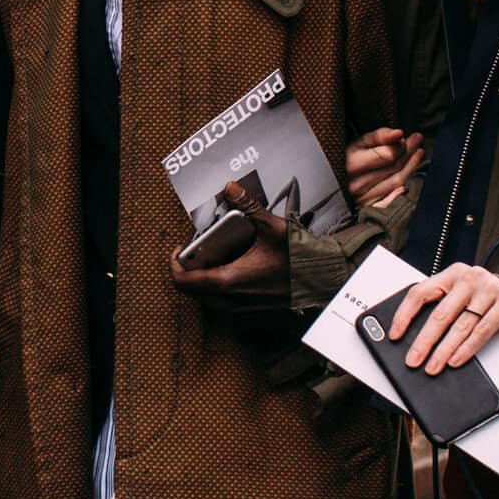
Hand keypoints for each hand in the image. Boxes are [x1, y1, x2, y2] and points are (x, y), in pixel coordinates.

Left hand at [169, 179, 290, 315]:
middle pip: (191, 290)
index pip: (182, 281)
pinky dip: (218, 288)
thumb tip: (230, 187)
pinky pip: (221, 304)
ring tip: (214, 256)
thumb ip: (249, 206)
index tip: (180, 248)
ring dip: (202, 280)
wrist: (324, 281)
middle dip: (188, 269)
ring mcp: (239, 310)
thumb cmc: (300, 259)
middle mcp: (230, 300)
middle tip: (197, 249)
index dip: (174, 263)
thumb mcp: (272, 227)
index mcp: (228, 281)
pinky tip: (232, 267)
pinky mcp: (249, 312)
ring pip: (206, 299)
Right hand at [345, 128, 425, 208]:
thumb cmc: (345, 159)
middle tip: (417, 139)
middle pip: (393, 167)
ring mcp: (362, 199)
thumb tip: (399, 133)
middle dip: (409, 151)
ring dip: (411, 166)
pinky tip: (411, 180)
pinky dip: (403, 190)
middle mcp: (356, 184)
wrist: (330, 183)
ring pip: (397, 182)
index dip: (400, 145)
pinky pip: (392, 200)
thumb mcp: (357, 143)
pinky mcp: (368, 209)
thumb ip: (378, 136)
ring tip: (419, 153)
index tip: (405, 136)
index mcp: (350, 164)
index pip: (387, 154)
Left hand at [387, 264, 498, 372]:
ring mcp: (490, 288)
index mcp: (452, 274)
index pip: (420, 292)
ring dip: (444, 350)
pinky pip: (482, 330)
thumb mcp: (461, 300)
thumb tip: (414, 341)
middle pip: (440, 313)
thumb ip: (442, 310)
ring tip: (433, 366)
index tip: (395, 335)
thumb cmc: (485, 304)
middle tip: (413, 360)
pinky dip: (466, 349)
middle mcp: (470, 277)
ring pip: (460, 325)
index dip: (404, 314)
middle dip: (424, 341)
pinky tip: (455, 360)